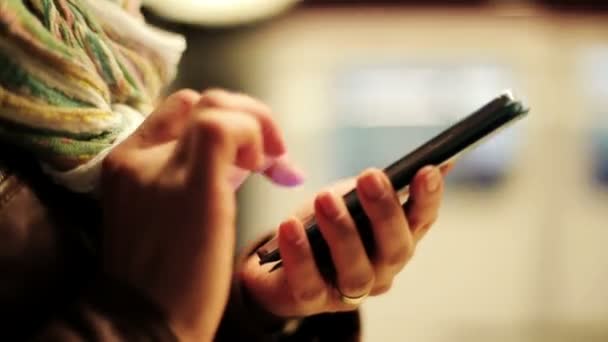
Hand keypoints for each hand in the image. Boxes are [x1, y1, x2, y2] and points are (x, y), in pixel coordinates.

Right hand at [101, 89, 302, 340]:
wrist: (144, 323)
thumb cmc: (163, 278)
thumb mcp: (165, 213)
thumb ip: (191, 177)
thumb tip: (245, 158)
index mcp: (126, 161)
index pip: (180, 109)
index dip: (225, 120)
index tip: (254, 155)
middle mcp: (137, 157)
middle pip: (200, 100)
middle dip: (248, 116)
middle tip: (273, 154)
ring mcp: (160, 168)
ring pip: (214, 106)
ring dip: (256, 125)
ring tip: (271, 164)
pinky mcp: (191, 186)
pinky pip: (226, 129)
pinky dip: (256, 137)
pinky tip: (266, 169)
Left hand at [239, 164, 452, 317]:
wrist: (279, 264)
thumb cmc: (323, 225)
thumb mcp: (349, 199)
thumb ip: (375, 186)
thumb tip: (420, 161)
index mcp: (397, 240)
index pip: (422, 221)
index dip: (428, 198)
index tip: (427, 170)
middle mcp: (382, 270)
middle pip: (396, 248)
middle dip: (384, 211)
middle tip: (370, 176)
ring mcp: (350, 291)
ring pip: (357, 272)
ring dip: (342, 232)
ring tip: (325, 198)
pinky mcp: (312, 300)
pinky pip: (309, 283)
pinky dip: (300, 254)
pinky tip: (290, 225)